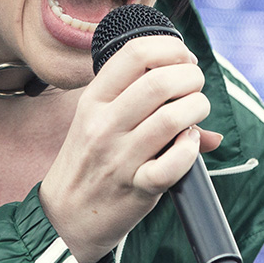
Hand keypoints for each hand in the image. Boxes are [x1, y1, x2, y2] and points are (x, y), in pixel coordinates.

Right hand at [38, 36, 220, 262]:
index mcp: (94, 100)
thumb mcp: (98, 122)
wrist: (66, 214)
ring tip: (196, 112)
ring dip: (197, 108)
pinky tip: (190, 143)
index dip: (169, 48)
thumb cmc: (89, 162)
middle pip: (159, 81)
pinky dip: (191, 149)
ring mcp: (119, 157)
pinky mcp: (137, 188)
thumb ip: (140, 102)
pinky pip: (174, 164)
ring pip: (172, 119)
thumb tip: (195, 96)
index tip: (183, 59)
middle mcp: (104, 124)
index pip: (134, 54)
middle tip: (195, 86)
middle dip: (191, 77)